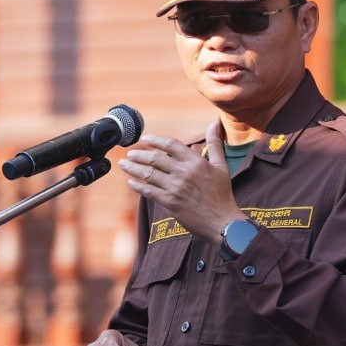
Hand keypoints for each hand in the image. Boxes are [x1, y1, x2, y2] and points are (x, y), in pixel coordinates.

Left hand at [118, 121, 244, 244]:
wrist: (222, 222)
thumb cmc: (222, 194)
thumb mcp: (221, 166)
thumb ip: (215, 143)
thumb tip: (215, 123)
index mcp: (196, 162)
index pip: (171, 145)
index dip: (155, 141)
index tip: (144, 139)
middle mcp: (184, 172)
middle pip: (155, 158)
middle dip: (139, 154)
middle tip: (129, 154)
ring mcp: (176, 188)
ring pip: (149, 174)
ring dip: (133, 168)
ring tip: (123, 164)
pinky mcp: (170, 202)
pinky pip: (148, 191)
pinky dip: (137, 185)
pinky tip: (130, 182)